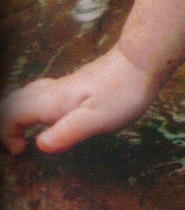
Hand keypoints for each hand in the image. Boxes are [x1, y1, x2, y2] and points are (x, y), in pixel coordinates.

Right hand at [0, 46, 160, 155]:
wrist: (145, 59)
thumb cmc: (124, 89)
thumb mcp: (97, 118)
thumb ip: (67, 132)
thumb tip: (39, 145)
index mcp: (54, 100)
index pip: (12, 112)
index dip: (6, 133)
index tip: (21, 150)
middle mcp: (56, 90)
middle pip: (16, 100)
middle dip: (8, 123)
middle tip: (18, 144)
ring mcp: (69, 84)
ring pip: (30, 94)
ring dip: (21, 113)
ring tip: (29, 133)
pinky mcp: (81, 83)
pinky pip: (46, 92)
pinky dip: (38, 106)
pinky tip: (56, 116)